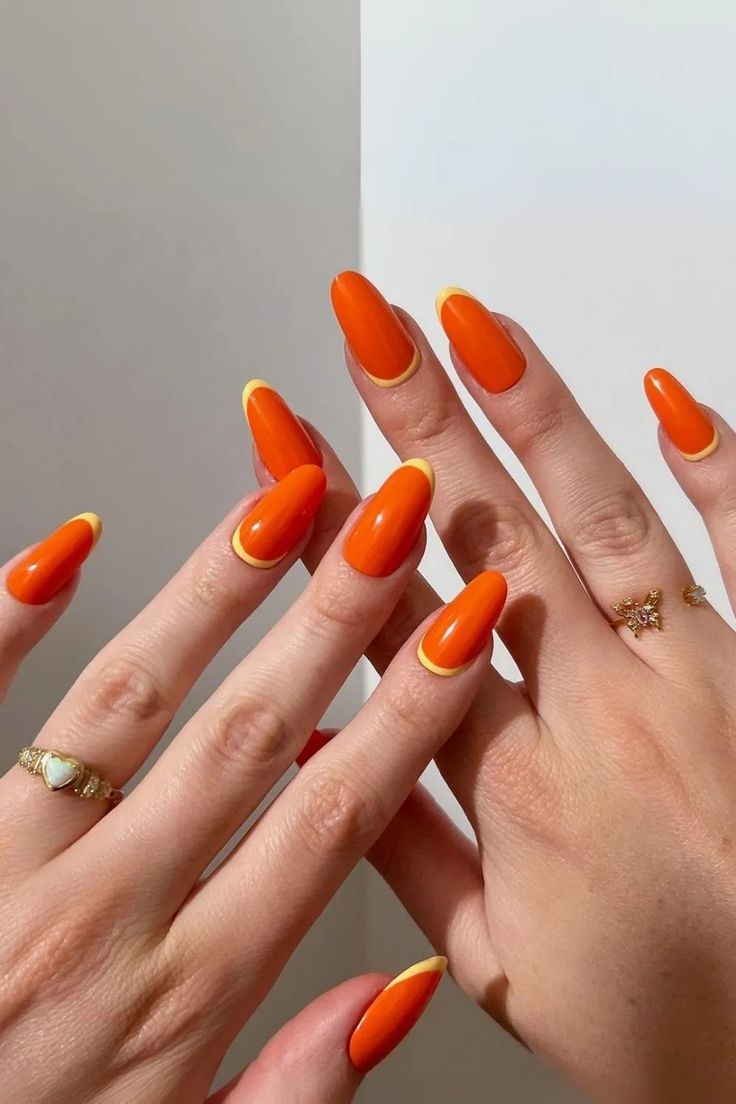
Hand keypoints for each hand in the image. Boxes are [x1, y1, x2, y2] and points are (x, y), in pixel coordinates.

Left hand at [0, 463, 504, 1102]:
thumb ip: (297, 1088)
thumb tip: (394, 993)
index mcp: (181, 996)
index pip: (327, 822)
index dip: (407, 716)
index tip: (458, 632)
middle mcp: (99, 912)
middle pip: (245, 734)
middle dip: (333, 617)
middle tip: (389, 522)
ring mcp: (5, 862)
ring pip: (127, 698)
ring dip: (214, 593)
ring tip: (276, 505)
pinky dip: (16, 618)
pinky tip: (69, 544)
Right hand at [247, 272, 735, 1102]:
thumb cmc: (661, 1021)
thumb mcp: (495, 967)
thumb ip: (399, 848)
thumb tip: (319, 757)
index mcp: (520, 793)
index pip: (392, 623)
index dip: (324, 523)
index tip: (281, 444)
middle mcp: (604, 719)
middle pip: (483, 541)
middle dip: (414, 421)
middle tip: (364, 327)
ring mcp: (699, 683)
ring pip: (599, 521)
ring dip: (530, 415)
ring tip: (470, 326)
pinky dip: (719, 466)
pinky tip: (673, 392)